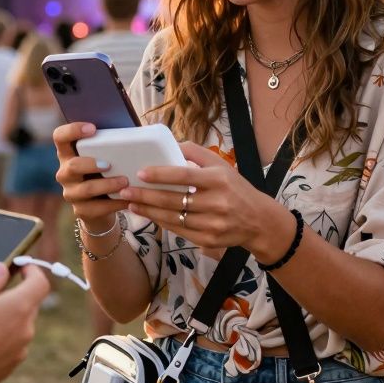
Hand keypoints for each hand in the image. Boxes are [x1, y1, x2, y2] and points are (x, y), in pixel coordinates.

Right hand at [0, 262, 49, 382]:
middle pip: (29, 304)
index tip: (19, 266)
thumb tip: (3, 270)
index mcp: (19, 308)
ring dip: (5, 316)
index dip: (32, 270)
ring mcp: (18, 352)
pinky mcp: (8, 368)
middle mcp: (25, 331)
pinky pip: (10, 343)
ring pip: (18, 325)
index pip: (41, 283)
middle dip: (14, 293)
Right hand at [53, 122, 130, 230]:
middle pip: (72, 166)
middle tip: (109, 164)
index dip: (72, 130)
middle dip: (91, 164)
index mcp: (68, 154)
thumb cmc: (105, 172)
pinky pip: (97, 207)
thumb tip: (133, 130)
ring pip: (86, 189)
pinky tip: (128, 200)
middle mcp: (65, 173)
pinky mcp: (80, 210)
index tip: (92, 128)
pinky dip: (115, 203)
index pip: (60, 137)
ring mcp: (71, 193)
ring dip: (107, 185)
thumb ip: (109, 145)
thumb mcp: (103, 157)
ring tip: (125, 182)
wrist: (101, 206)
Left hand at [120, 141, 290, 260]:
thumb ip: (196, 153)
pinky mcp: (208, 239)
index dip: (161, 174)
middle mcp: (216, 202)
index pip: (184, 176)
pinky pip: (178, 230)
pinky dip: (161, 222)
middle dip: (145, 195)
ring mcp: (212, 223)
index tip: (141, 172)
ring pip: (172, 217)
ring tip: (131, 203)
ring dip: (148, 210)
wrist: (258, 220)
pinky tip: (148, 214)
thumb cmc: (235, 188)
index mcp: (218, 180)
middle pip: (173, 199)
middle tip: (125, 190)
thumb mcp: (221, 166)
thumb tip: (170, 143)